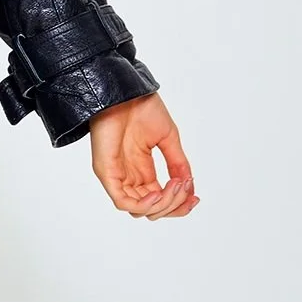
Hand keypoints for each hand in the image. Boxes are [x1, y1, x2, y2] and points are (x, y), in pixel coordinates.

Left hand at [90, 94, 197, 219]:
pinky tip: (158, 195)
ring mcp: (117, 176)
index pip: (160, 199)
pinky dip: (142, 205)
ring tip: (175, 186)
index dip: (178, 204)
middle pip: (151, 209)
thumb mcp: (167, 139)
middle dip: (173, 205)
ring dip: (162, 204)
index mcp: (142, 170)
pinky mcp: (106, 173)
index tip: (195, 198)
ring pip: (138, 209)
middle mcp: (130, 176)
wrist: (125, 92)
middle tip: (186, 188)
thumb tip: (190, 186)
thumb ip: (178, 163)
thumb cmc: (141, 108)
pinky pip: (122, 201)